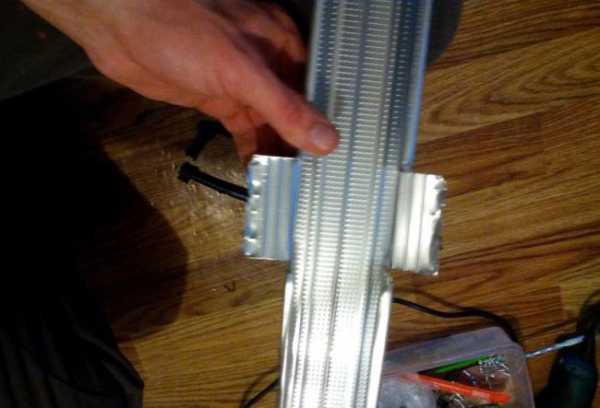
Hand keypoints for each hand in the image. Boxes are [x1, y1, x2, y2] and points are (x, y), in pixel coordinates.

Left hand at [22, 0, 338, 161]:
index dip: (323, 124)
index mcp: (282, 43)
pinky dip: (251, 148)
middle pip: (292, 109)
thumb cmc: (183, 32)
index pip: (314, 90)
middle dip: (299, 142)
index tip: (332, 160)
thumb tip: (326, 141)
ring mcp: (240, 81)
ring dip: (276, 149)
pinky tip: (259, 171)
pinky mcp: (217, 96)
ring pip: (268, 121)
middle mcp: (266, 62)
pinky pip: (243, 127)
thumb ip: (284, 108)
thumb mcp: (241, 71)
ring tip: (288, 183)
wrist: (120, 26)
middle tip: (309, 181)